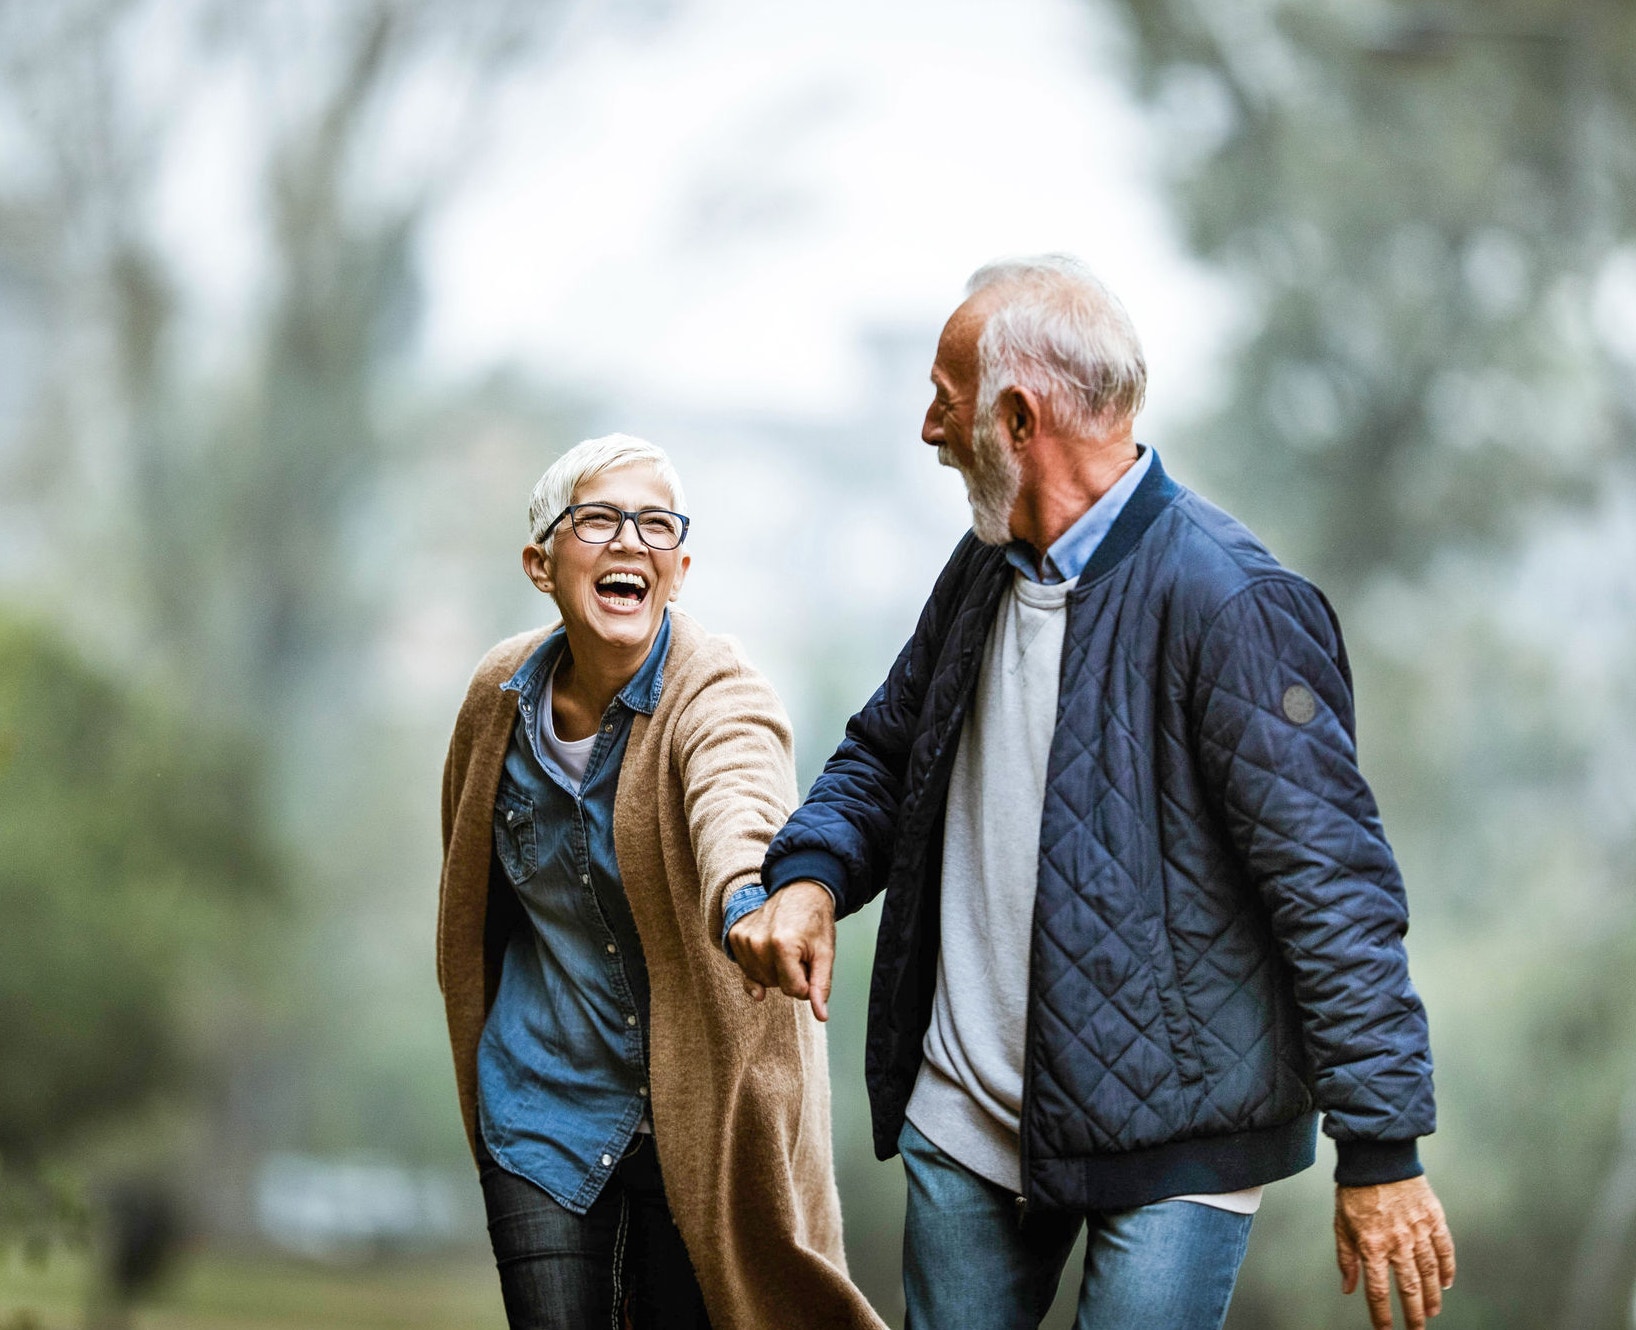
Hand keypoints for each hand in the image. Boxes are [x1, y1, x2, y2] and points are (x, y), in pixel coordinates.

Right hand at [727, 880, 836, 1020]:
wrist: (799, 890)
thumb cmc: (814, 922)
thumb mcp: (825, 954)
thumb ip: (820, 986)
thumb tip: (821, 1016)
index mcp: (782, 946)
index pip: (794, 990)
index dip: (807, 981)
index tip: (811, 960)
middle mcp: (757, 943)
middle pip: (776, 985)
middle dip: (790, 974)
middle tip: (799, 950)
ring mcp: (742, 939)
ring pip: (761, 980)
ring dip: (775, 970)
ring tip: (784, 946)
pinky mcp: (734, 937)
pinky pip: (748, 970)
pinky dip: (760, 965)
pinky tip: (768, 948)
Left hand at [1335, 1175, 1455, 1329]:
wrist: (1377, 1157)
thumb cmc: (1355, 1190)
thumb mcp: (1341, 1223)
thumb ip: (1347, 1257)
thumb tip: (1349, 1288)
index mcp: (1371, 1244)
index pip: (1378, 1290)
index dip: (1382, 1315)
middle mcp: (1397, 1241)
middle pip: (1409, 1288)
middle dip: (1414, 1314)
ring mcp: (1418, 1230)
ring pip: (1430, 1273)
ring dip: (1433, 1297)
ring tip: (1432, 1312)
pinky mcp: (1433, 1218)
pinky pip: (1445, 1249)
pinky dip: (1448, 1269)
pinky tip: (1447, 1282)